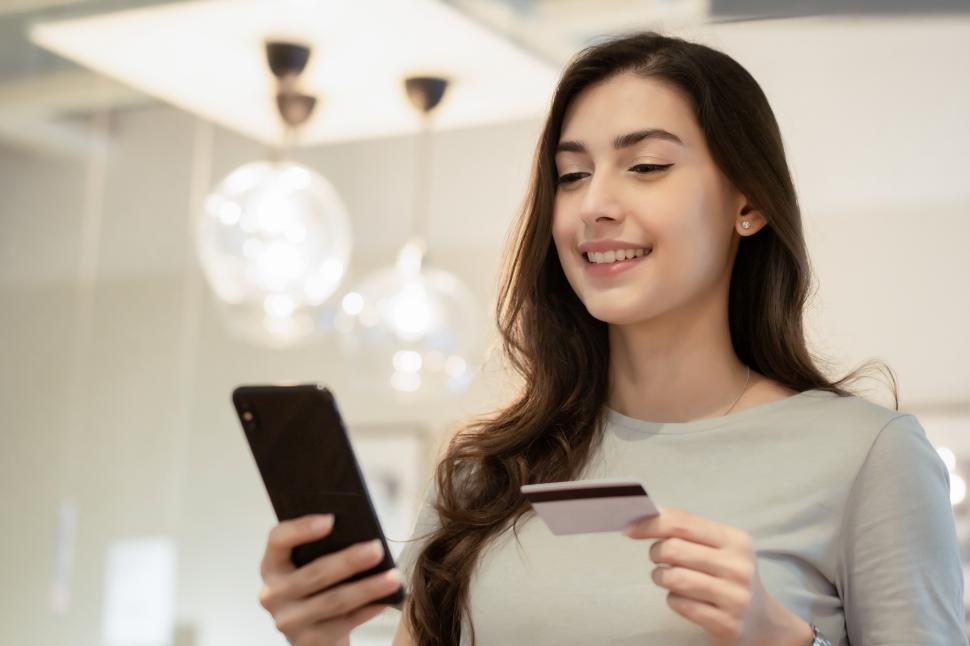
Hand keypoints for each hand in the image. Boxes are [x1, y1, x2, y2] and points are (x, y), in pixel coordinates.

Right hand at [258, 514, 401, 645]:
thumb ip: (325, 546)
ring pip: (333, 600)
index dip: (302, 528)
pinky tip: (386, 599)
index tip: (331, 519)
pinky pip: (344, 623)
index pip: (278, 539)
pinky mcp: (307, 643)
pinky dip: (368, 609)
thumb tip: (361, 530)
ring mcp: (288, 621)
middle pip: (314, 573)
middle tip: (377, 549)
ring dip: (367, 588)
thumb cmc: (319, 584)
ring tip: (393, 577)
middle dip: (349, 561)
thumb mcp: (311, 563)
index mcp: (272, 564)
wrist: (315, 630)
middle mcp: (273, 594)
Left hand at [623, 508, 813, 645]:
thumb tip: (649, 511)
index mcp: (735, 540)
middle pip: (674, 549)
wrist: (762, 622)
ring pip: (674, 578)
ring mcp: (735, 597)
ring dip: (660, 576)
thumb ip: (688, 529)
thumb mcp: (719, 547)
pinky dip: (672, 599)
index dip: (650, 524)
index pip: (682, 523)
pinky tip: (681, 598)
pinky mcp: (727, 624)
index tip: (630, 529)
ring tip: (665, 577)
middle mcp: (738, 567)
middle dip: (656, 552)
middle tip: (658, 558)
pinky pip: (679, 604)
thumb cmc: (729, 576)